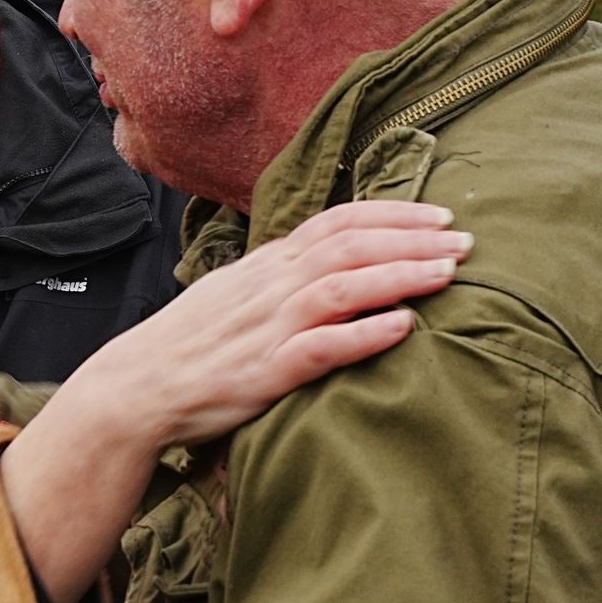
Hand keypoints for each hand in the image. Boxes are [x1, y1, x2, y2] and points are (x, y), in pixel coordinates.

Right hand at [86, 194, 471, 446]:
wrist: (136, 387)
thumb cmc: (189, 346)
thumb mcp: (234, 295)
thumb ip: (280, 278)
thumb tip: (327, 265)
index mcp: (265, 265)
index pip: (336, 222)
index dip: (392, 215)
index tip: (438, 217)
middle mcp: (271, 286)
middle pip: (351, 246)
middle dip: (413, 241)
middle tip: (466, 242)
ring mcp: (268, 327)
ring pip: (344, 287)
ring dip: (401, 276)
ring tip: (448, 275)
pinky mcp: (264, 372)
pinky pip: (322, 346)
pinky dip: (365, 333)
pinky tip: (403, 326)